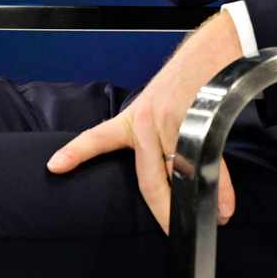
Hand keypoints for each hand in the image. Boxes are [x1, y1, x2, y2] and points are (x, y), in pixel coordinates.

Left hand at [44, 11, 245, 233]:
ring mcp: (171, 122)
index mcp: (133, 119)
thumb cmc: (185, 81)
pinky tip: (223, 205)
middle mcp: (147, 121)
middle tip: (172, 228)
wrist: (212, 49)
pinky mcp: (198, 121)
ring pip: (179, 175)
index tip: (53, 167)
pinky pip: (207, 164)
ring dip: (196, 201)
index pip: (97, 137)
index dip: (75, 154)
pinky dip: (219, 189)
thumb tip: (165, 173)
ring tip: (210, 215)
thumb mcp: (157, 104)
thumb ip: (152, 135)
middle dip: (163, 211)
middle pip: (148, 180)